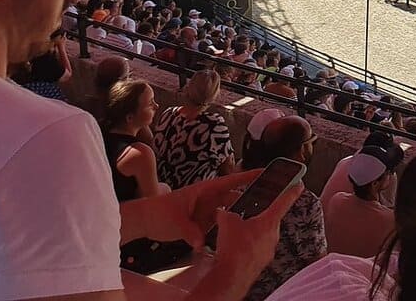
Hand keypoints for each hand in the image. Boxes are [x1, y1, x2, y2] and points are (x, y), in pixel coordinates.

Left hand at [136, 170, 262, 248]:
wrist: (145, 221)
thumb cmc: (159, 213)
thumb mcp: (175, 222)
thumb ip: (190, 232)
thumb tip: (201, 244)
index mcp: (206, 189)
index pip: (232, 180)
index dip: (249, 175)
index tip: (266, 171)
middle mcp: (210, 198)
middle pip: (235, 196)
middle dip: (251, 198)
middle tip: (270, 202)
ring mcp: (208, 210)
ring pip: (230, 211)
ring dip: (240, 215)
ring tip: (258, 220)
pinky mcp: (204, 222)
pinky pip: (221, 224)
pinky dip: (229, 227)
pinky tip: (239, 233)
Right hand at [186, 182, 302, 300]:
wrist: (231, 277)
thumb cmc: (234, 248)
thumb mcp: (227, 221)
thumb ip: (227, 212)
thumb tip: (223, 210)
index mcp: (269, 221)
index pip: (284, 201)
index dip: (292, 191)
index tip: (299, 184)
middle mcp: (273, 235)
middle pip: (269, 219)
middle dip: (259, 216)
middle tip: (247, 215)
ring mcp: (269, 250)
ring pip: (262, 235)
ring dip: (252, 233)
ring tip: (236, 235)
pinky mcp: (262, 261)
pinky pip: (257, 249)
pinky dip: (249, 246)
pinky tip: (236, 248)